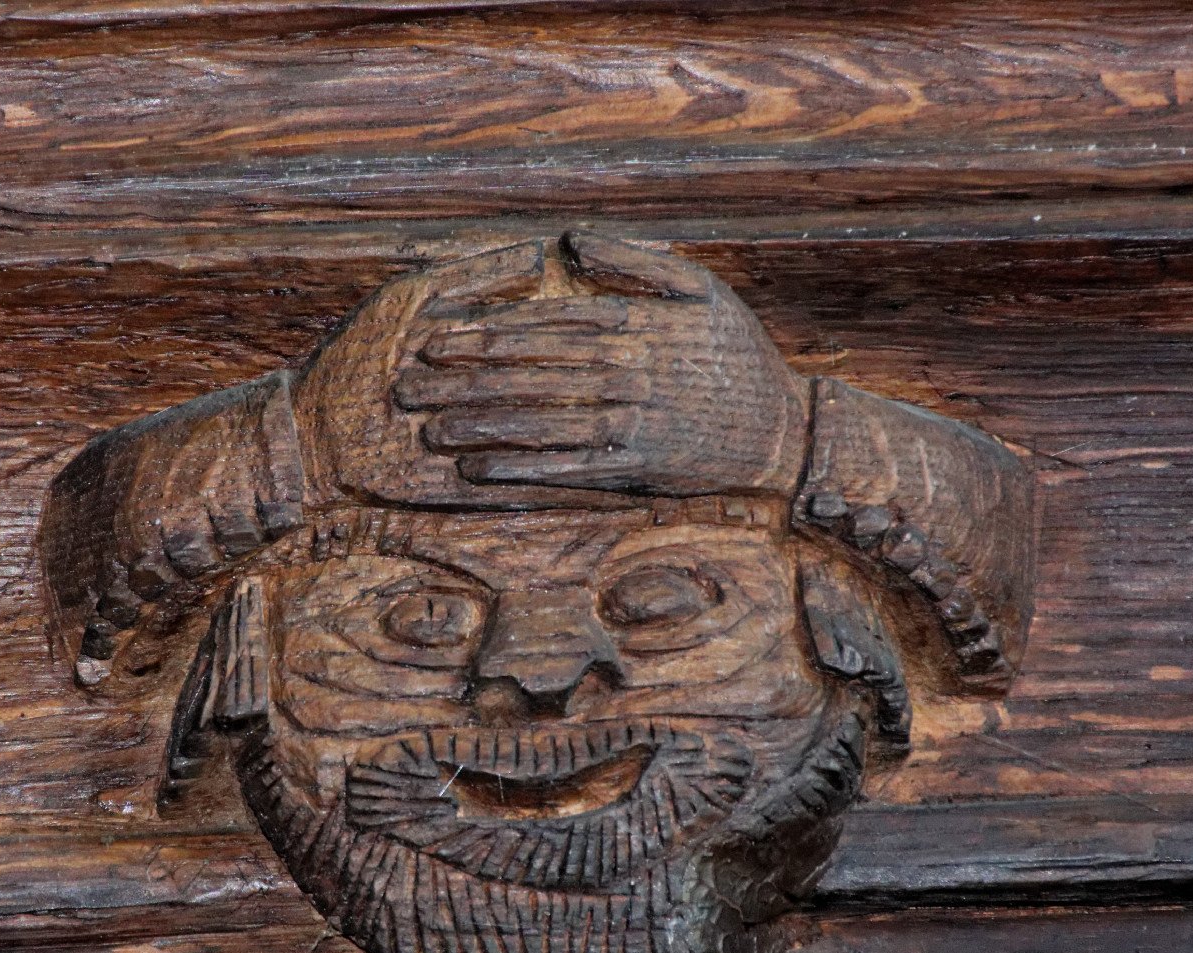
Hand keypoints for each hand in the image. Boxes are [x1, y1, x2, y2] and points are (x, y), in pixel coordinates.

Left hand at [392, 232, 808, 498]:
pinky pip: (566, 468)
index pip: (543, 328)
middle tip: (409, 388)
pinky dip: (521, 470)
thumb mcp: (699, 287)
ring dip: (480, 427)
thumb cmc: (736, 353)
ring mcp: (627, 420)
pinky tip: (480, 472)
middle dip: (463, 382)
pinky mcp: (635, 465)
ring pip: (539, 422)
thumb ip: (633, 261)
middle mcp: (623, 371)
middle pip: (528, 374)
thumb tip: (571, 240)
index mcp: (631, 325)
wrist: (782, 427)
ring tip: (431, 431)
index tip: (436, 341)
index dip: (485, 334)